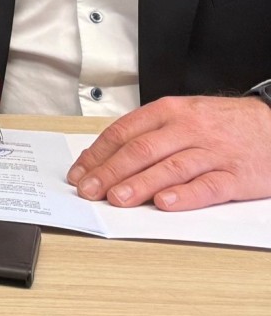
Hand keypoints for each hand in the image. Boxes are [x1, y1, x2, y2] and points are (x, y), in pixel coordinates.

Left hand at [67, 95, 270, 210]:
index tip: (78, 173)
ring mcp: (212, 152)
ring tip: (116, 200)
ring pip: (170, 167)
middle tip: (88, 190)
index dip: (97, 154)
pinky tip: (164, 204)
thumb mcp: (182, 116)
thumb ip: (148, 133)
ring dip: (139, 185)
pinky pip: (208, 186)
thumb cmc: (222, 124)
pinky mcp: (236, 175)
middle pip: (141, 150)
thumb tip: (106, 158)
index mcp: (168, 112)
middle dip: (109, 172)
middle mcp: (188, 129)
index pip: (123, 132)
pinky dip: (185, 196)